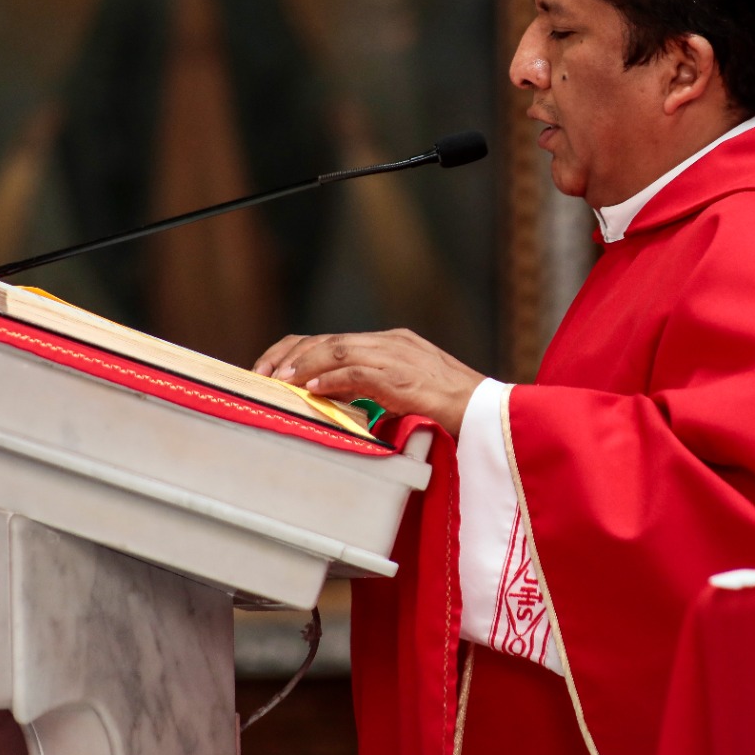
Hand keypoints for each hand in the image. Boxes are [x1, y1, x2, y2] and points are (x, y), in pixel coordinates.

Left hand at [253, 329, 482, 437]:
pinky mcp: (403, 377)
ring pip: (338, 349)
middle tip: (263, 373)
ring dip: (304, 365)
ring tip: (280, 380)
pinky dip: (331, 378)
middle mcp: (392, 342)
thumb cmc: (454, 410)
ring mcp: (399, 356)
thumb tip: (340, 401)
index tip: (273, 367)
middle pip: (329, 339)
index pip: (335, 339)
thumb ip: (376, 391)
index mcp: (393, 343)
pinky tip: (312, 389)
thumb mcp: (408, 394)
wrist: (491, 415)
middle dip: (291, 355)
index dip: (299, 350)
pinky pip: (358, 371)